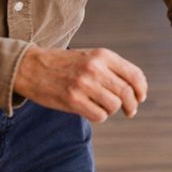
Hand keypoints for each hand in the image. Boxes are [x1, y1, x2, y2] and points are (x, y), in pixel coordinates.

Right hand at [15, 46, 148, 123]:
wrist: (29, 67)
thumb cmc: (64, 64)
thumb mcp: (90, 57)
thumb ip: (112, 69)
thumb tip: (137, 90)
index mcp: (103, 55)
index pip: (134, 75)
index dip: (141, 89)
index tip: (140, 98)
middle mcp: (95, 68)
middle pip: (127, 93)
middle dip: (132, 105)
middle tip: (130, 111)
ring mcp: (84, 84)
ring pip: (114, 105)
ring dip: (112, 110)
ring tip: (102, 106)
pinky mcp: (72, 100)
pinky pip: (99, 115)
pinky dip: (98, 116)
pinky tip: (90, 110)